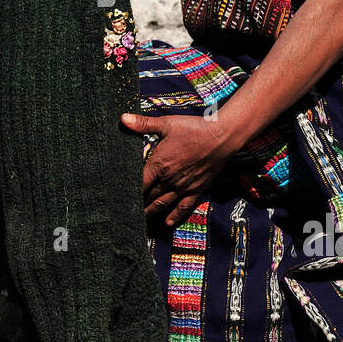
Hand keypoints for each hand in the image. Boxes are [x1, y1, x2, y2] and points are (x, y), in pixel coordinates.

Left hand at [120, 112, 237, 228]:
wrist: (222, 137)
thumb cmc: (194, 128)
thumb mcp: (167, 124)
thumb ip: (143, 124)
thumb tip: (122, 118)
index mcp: (159, 164)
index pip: (139, 183)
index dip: (128, 190)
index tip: (120, 196)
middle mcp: (169, 179)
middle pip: (149, 196)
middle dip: (138, 203)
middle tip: (127, 211)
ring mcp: (183, 186)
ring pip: (163, 204)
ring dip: (151, 212)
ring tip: (141, 220)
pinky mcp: (196, 189)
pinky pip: (183, 207)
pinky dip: (174, 216)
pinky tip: (167, 223)